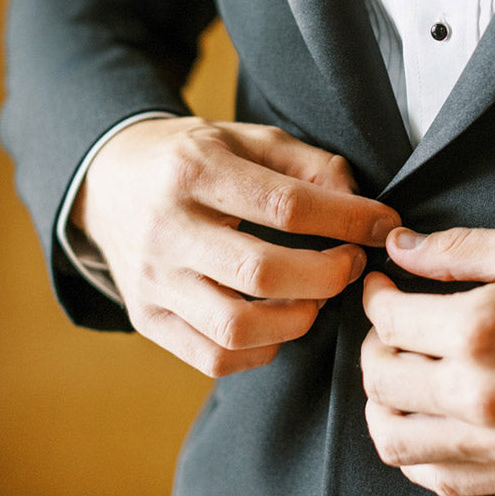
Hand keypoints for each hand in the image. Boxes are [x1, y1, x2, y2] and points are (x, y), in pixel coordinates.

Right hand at [74, 116, 398, 375]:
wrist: (109, 180)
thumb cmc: (195, 157)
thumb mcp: (249, 138)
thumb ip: (310, 165)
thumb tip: (362, 207)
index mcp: (194, 170)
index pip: (285, 205)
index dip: (347, 219)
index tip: (384, 226)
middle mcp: (166, 228)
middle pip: (262, 272)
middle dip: (328, 275)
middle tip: (351, 265)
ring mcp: (151, 280)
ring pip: (237, 327)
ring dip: (298, 320)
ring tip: (317, 297)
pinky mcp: (145, 318)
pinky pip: (213, 357)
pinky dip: (261, 351)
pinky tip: (279, 322)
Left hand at [361, 223, 494, 495]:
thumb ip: (457, 250)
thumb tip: (403, 248)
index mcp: (481, 330)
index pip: (388, 321)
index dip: (376, 297)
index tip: (383, 287)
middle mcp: (481, 394)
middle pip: (380, 381)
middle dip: (374, 346)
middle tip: (391, 327)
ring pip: (395, 440)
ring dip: (384, 404)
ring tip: (402, 375)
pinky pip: (438, 479)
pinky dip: (417, 451)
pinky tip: (430, 419)